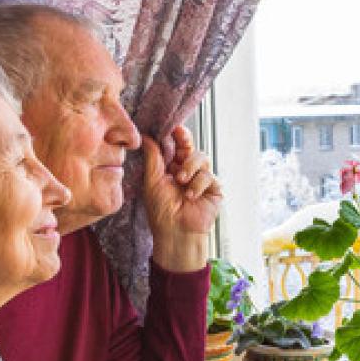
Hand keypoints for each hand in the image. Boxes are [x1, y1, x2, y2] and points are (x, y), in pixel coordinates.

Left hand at [143, 125, 221, 271]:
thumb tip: (145, 136)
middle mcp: (188, 172)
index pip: (176, 146)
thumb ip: (153, 158)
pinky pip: (209, 177)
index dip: (176, 136)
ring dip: (190, 167)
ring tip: (180, 181)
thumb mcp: (153, 181)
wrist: (175, 233)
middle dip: (185, 140)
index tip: (172, 127)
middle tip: (179, 136)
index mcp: (172, 169)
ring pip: (202, 158)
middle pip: (191, 147)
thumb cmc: (161, 211)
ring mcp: (202, 180)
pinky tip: (191, 196)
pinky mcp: (214, 190)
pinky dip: (198, 185)